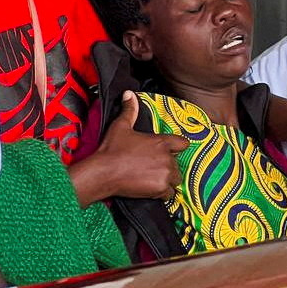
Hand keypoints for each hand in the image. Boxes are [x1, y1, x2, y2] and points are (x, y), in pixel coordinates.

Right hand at [69, 91, 188, 205]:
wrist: (103, 172)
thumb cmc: (111, 149)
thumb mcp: (121, 126)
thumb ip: (130, 110)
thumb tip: (129, 94)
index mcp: (161, 142)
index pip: (183, 143)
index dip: (177, 147)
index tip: (169, 152)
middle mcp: (167, 157)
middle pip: (177, 164)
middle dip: (167, 167)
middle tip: (151, 168)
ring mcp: (165, 173)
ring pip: (175, 179)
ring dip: (166, 180)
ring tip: (151, 179)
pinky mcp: (160, 188)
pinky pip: (169, 194)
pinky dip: (161, 193)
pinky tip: (149, 189)